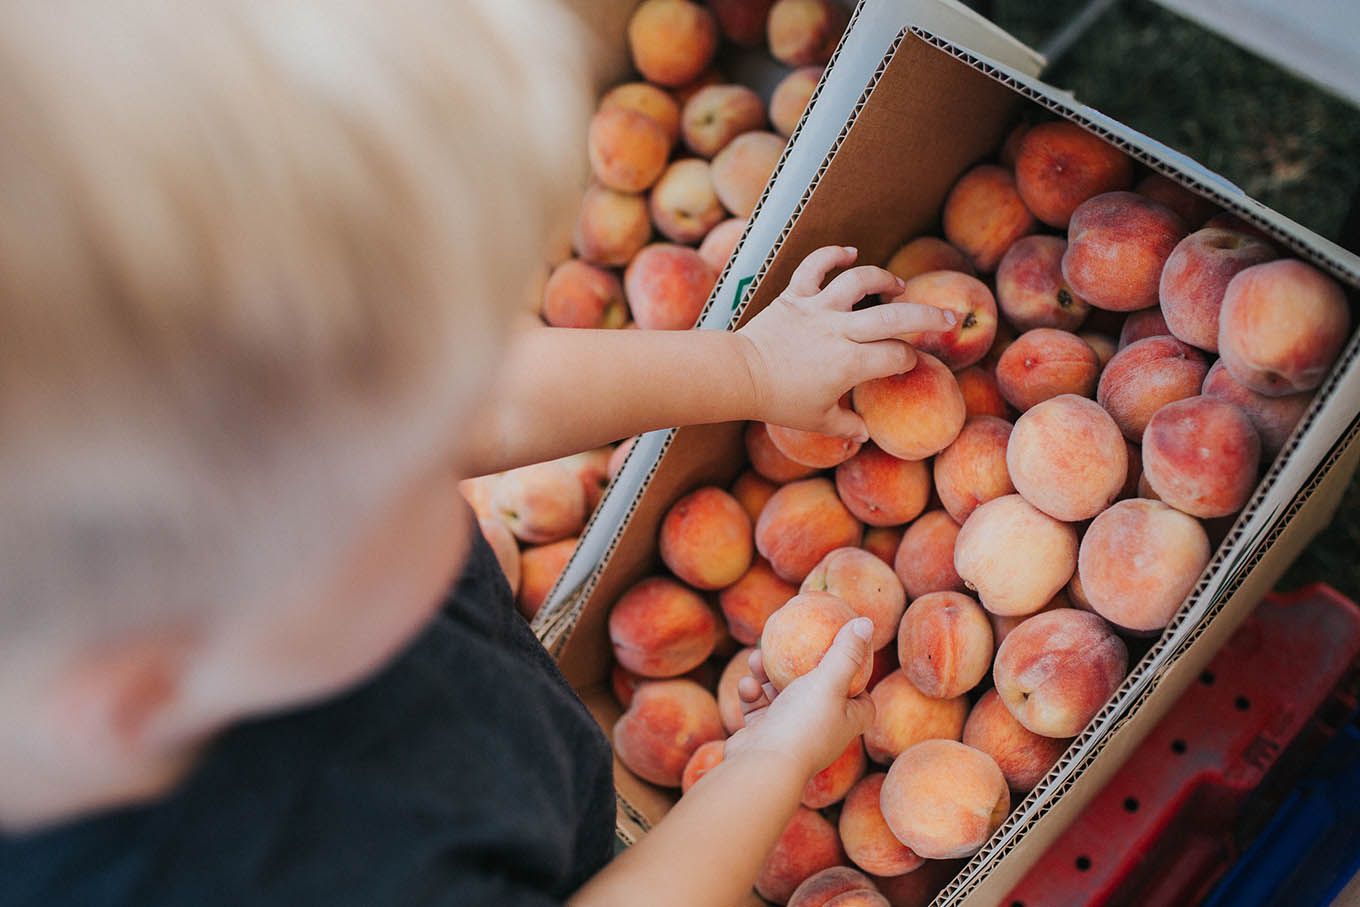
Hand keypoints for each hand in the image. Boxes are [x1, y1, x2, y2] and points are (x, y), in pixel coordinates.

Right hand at [723, 617, 876, 779]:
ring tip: (757, 658)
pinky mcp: (764, 734)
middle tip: (790, 642)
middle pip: (816, 690)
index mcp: (846, 720)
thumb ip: (846, 653)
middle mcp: (821, 728)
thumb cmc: (804, 724)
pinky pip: (759, 707)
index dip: (856, 676)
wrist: (763, 766)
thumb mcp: (829, 682)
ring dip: (768, 675)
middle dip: (800, 665)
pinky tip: (746, 684)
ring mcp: (791, 732)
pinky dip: (752, 694)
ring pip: (781, 694)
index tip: (843, 651)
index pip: (861, 697)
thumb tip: (866, 622)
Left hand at [735, 246, 956, 440]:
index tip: (905, 364)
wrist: (739, 376)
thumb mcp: (817, 420)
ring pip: (860, 282)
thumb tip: (865, 434)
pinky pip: (816, 266)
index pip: (896, 356)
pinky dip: (833, 254)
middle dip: (929, 317)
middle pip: (896, 317)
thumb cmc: (779, 401)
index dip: (907, 361)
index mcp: (849, 365)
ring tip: (897, 287)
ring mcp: (817, 309)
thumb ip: (847, 425)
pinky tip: (850, 254)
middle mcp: (839, 332)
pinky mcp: (796, 295)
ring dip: (884, 279)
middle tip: (948, 318)